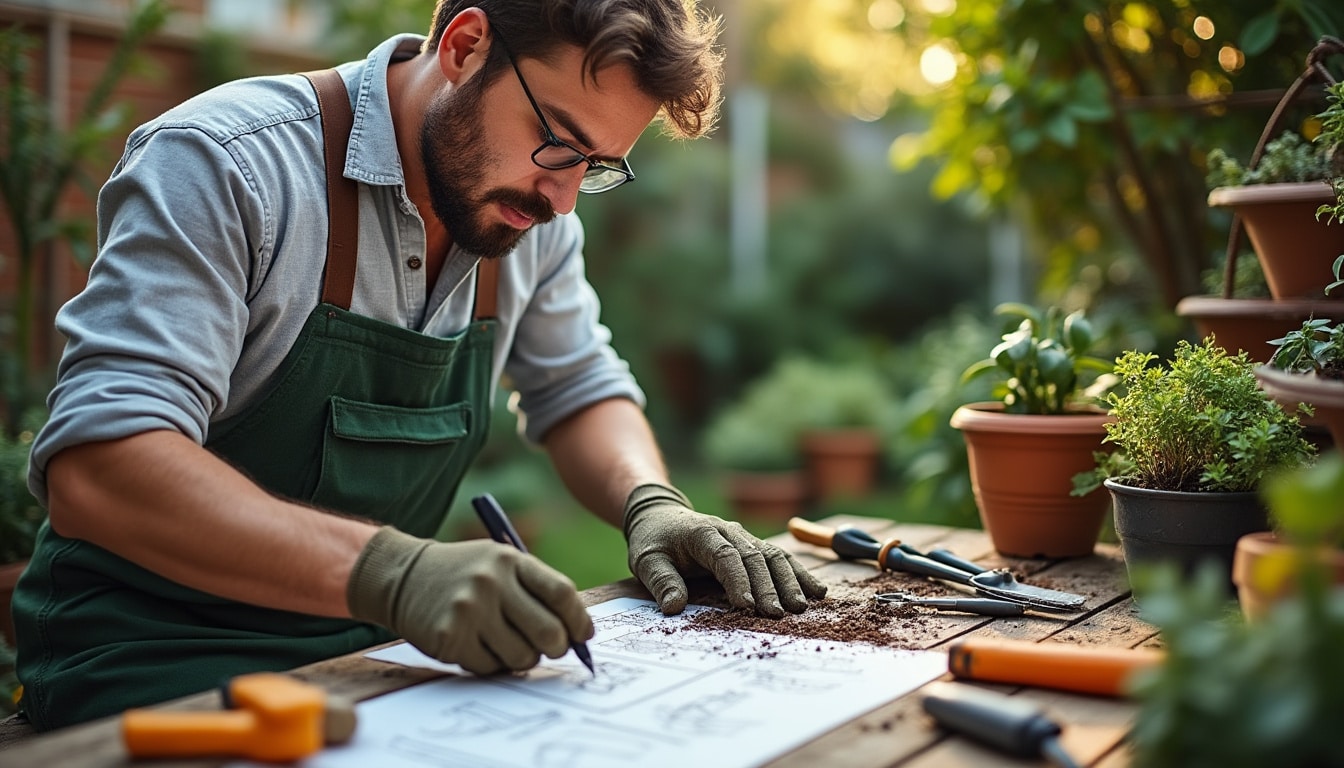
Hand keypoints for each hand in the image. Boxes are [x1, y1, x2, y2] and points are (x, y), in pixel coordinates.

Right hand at [347, 527, 591, 674]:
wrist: (404, 576)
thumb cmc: (465, 574)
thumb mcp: (501, 563)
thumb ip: (537, 589)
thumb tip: (578, 634)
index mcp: (510, 560)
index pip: (562, 593)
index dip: (579, 620)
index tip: (583, 635)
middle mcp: (490, 583)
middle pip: (548, 631)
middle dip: (558, 647)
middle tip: (551, 648)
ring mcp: (469, 611)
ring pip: (522, 657)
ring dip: (523, 658)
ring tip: (508, 643)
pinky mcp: (449, 638)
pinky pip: (491, 668)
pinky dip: (492, 664)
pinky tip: (479, 645)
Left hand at [623, 483, 827, 616]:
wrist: (662, 514)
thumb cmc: (655, 541)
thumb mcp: (646, 560)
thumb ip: (661, 581)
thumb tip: (673, 607)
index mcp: (702, 533)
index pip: (724, 555)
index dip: (737, 579)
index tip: (745, 605)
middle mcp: (729, 531)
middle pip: (755, 556)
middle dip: (768, 586)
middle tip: (776, 614)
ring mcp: (744, 537)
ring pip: (774, 555)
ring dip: (790, 581)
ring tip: (802, 606)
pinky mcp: (753, 545)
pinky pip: (780, 557)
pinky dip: (799, 573)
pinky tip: (817, 591)